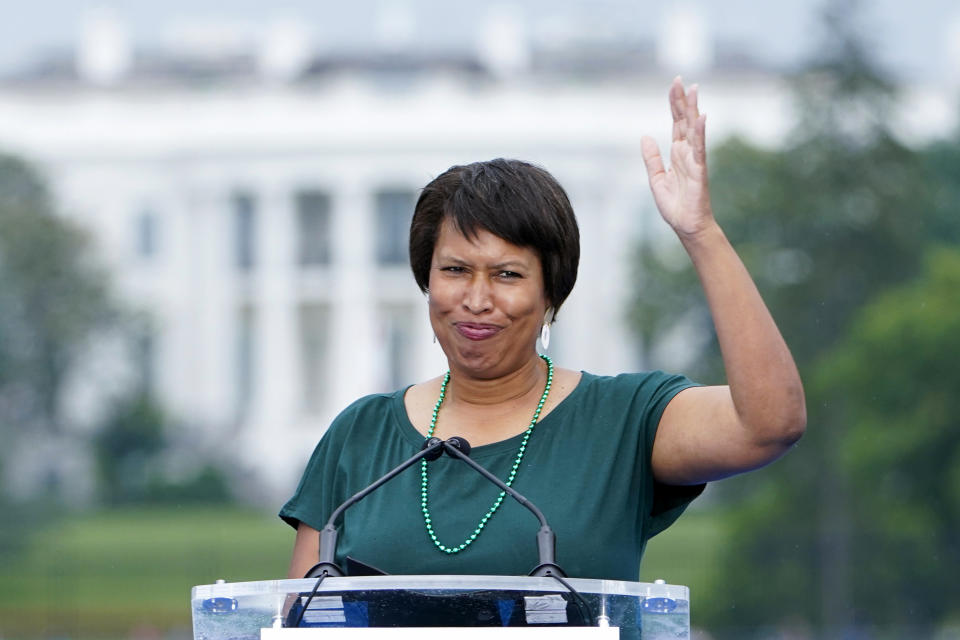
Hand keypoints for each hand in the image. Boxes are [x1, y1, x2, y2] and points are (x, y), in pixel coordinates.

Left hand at [641, 77, 714, 238]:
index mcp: (677, 153)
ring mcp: (694, 159)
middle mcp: (687, 152)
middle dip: (682, 100)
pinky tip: (702, 117)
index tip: (674, 84)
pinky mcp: (699, 170)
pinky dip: (700, 132)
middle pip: (684, 121)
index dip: (674, 104)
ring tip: (693, 89)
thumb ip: (651, 158)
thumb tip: (645, 137)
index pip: (676, 123)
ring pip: (694, 129)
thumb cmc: (675, 205)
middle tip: (679, 79)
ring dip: (693, 109)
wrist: (686, 225)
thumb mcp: (656, 179)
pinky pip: (699, 148)